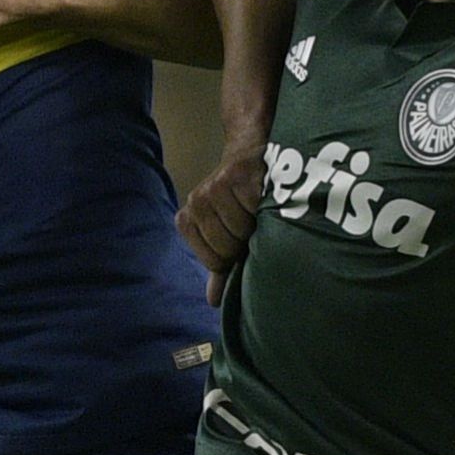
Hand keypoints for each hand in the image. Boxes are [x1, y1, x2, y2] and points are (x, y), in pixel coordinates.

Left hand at [177, 143, 264, 303]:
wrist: (252, 153)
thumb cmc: (241, 202)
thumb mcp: (227, 236)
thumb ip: (220, 267)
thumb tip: (214, 301)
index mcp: (187, 220)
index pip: (215, 261)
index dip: (235, 257)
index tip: (242, 239)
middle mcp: (196, 202)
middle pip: (227, 246)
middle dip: (247, 241)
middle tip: (253, 223)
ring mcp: (214, 186)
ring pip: (243, 228)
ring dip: (259, 222)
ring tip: (259, 209)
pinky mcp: (237, 173)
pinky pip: (256, 207)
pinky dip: (267, 206)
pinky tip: (266, 195)